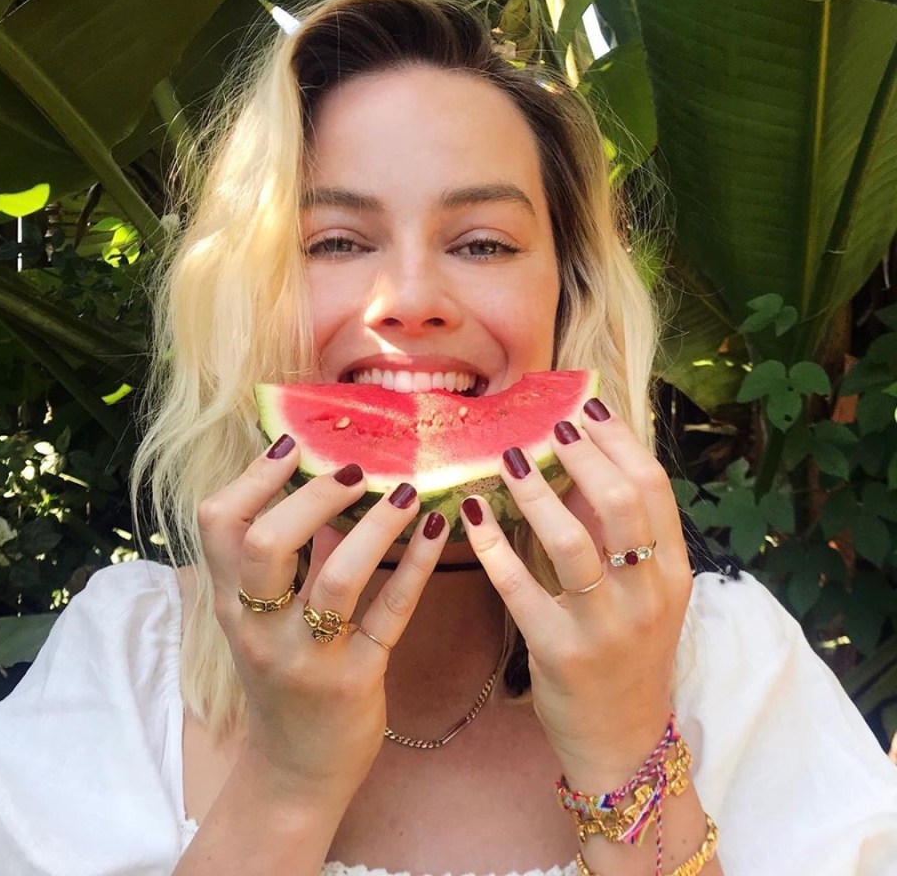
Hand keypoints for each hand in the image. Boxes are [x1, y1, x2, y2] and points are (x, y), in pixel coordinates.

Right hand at [197, 437, 449, 805]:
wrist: (294, 769)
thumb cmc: (280, 677)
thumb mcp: (261, 619)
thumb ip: (282, 558)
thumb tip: (319, 483)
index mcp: (232, 602)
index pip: (218, 523)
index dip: (253, 476)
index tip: (294, 445)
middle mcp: (259, 628)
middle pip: (266, 544)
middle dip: (314, 495)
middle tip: (356, 469)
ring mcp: (306, 658)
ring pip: (337, 578)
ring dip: (376, 526)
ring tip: (407, 491)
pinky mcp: (354, 681)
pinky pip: (390, 614)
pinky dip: (417, 565)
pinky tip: (437, 527)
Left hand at [459, 399, 692, 791]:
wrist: (623, 738)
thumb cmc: (628, 651)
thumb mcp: (643, 592)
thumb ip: (617, 532)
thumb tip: (578, 461)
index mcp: (673, 571)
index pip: (653, 488)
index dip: (620, 439)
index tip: (588, 405)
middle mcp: (648, 594)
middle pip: (620, 504)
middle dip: (582, 455)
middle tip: (548, 425)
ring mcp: (606, 626)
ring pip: (572, 541)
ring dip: (535, 491)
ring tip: (509, 457)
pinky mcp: (560, 652)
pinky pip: (520, 587)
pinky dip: (493, 544)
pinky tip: (472, 513)